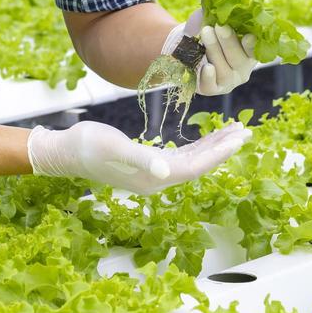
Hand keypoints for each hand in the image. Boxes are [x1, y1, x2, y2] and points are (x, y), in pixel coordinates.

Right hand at [26, 120, 249, 194]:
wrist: (66, 151)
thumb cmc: (88, 145)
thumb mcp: (114, 147)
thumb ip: (141, 158)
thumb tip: (165, 170)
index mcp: (153, 178)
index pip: (195, 167)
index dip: (218, 153)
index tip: (238, 138)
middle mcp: (157, 179)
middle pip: (198, 165)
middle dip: (222, 149)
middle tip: (246, 133)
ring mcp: (152, 174)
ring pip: (191, 161)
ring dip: (212, 148)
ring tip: (232, 133)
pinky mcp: (146, 164)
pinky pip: (179, 157)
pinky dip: (196, 148)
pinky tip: (205, 140)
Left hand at [162, 9, 258, 95]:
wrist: (188, 48)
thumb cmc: (209, 32)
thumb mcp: (218, 21)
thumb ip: (226, 14)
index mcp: (250, 53)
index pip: (255, 50)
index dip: (252, 45)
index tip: (248, 36)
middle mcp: (243, 69)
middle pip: (239, 59)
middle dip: (229, 42)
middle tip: (220, 26)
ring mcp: (229, 81)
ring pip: (224, 70)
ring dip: (215, 50)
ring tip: (206, 33)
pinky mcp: (213, 88)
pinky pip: (211, 85)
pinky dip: (208, 76)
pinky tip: (206, 66)